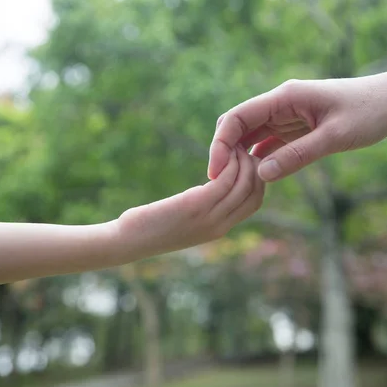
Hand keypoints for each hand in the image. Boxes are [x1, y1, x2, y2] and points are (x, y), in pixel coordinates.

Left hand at [116, 146, 263, 260]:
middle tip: (244, 147)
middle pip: (255, 193)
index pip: (254, 203)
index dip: (258, 179)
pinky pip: (223, 181)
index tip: (248, 160)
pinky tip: (222, 151)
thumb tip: (209, 191)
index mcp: (220, 229)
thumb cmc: (151, 228)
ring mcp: (209, 218)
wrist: (128, 242)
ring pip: (243, 184)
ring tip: (234, 144)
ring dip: (242, 160)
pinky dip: (228, 162)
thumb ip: (204, 210)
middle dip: (254, 167)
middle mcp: (220, 226)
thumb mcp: (186, 221)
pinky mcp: (195, 206)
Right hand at [208, 72, 386, 181]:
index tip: (215, 172)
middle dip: (226, 152)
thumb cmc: (369, 112)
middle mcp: (282, 104)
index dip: (221, 143)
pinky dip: (260, 160)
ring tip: (234, 186)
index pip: (238, 116)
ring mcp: (288, 116)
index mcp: (286, 97)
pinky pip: (270, 143)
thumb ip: (298, 155)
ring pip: (252, 136)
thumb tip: (262, 174)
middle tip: (220, 183)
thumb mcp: (335, 137)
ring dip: (241, 158)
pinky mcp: (298, 127)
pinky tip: (257, 179)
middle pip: (239, 125)